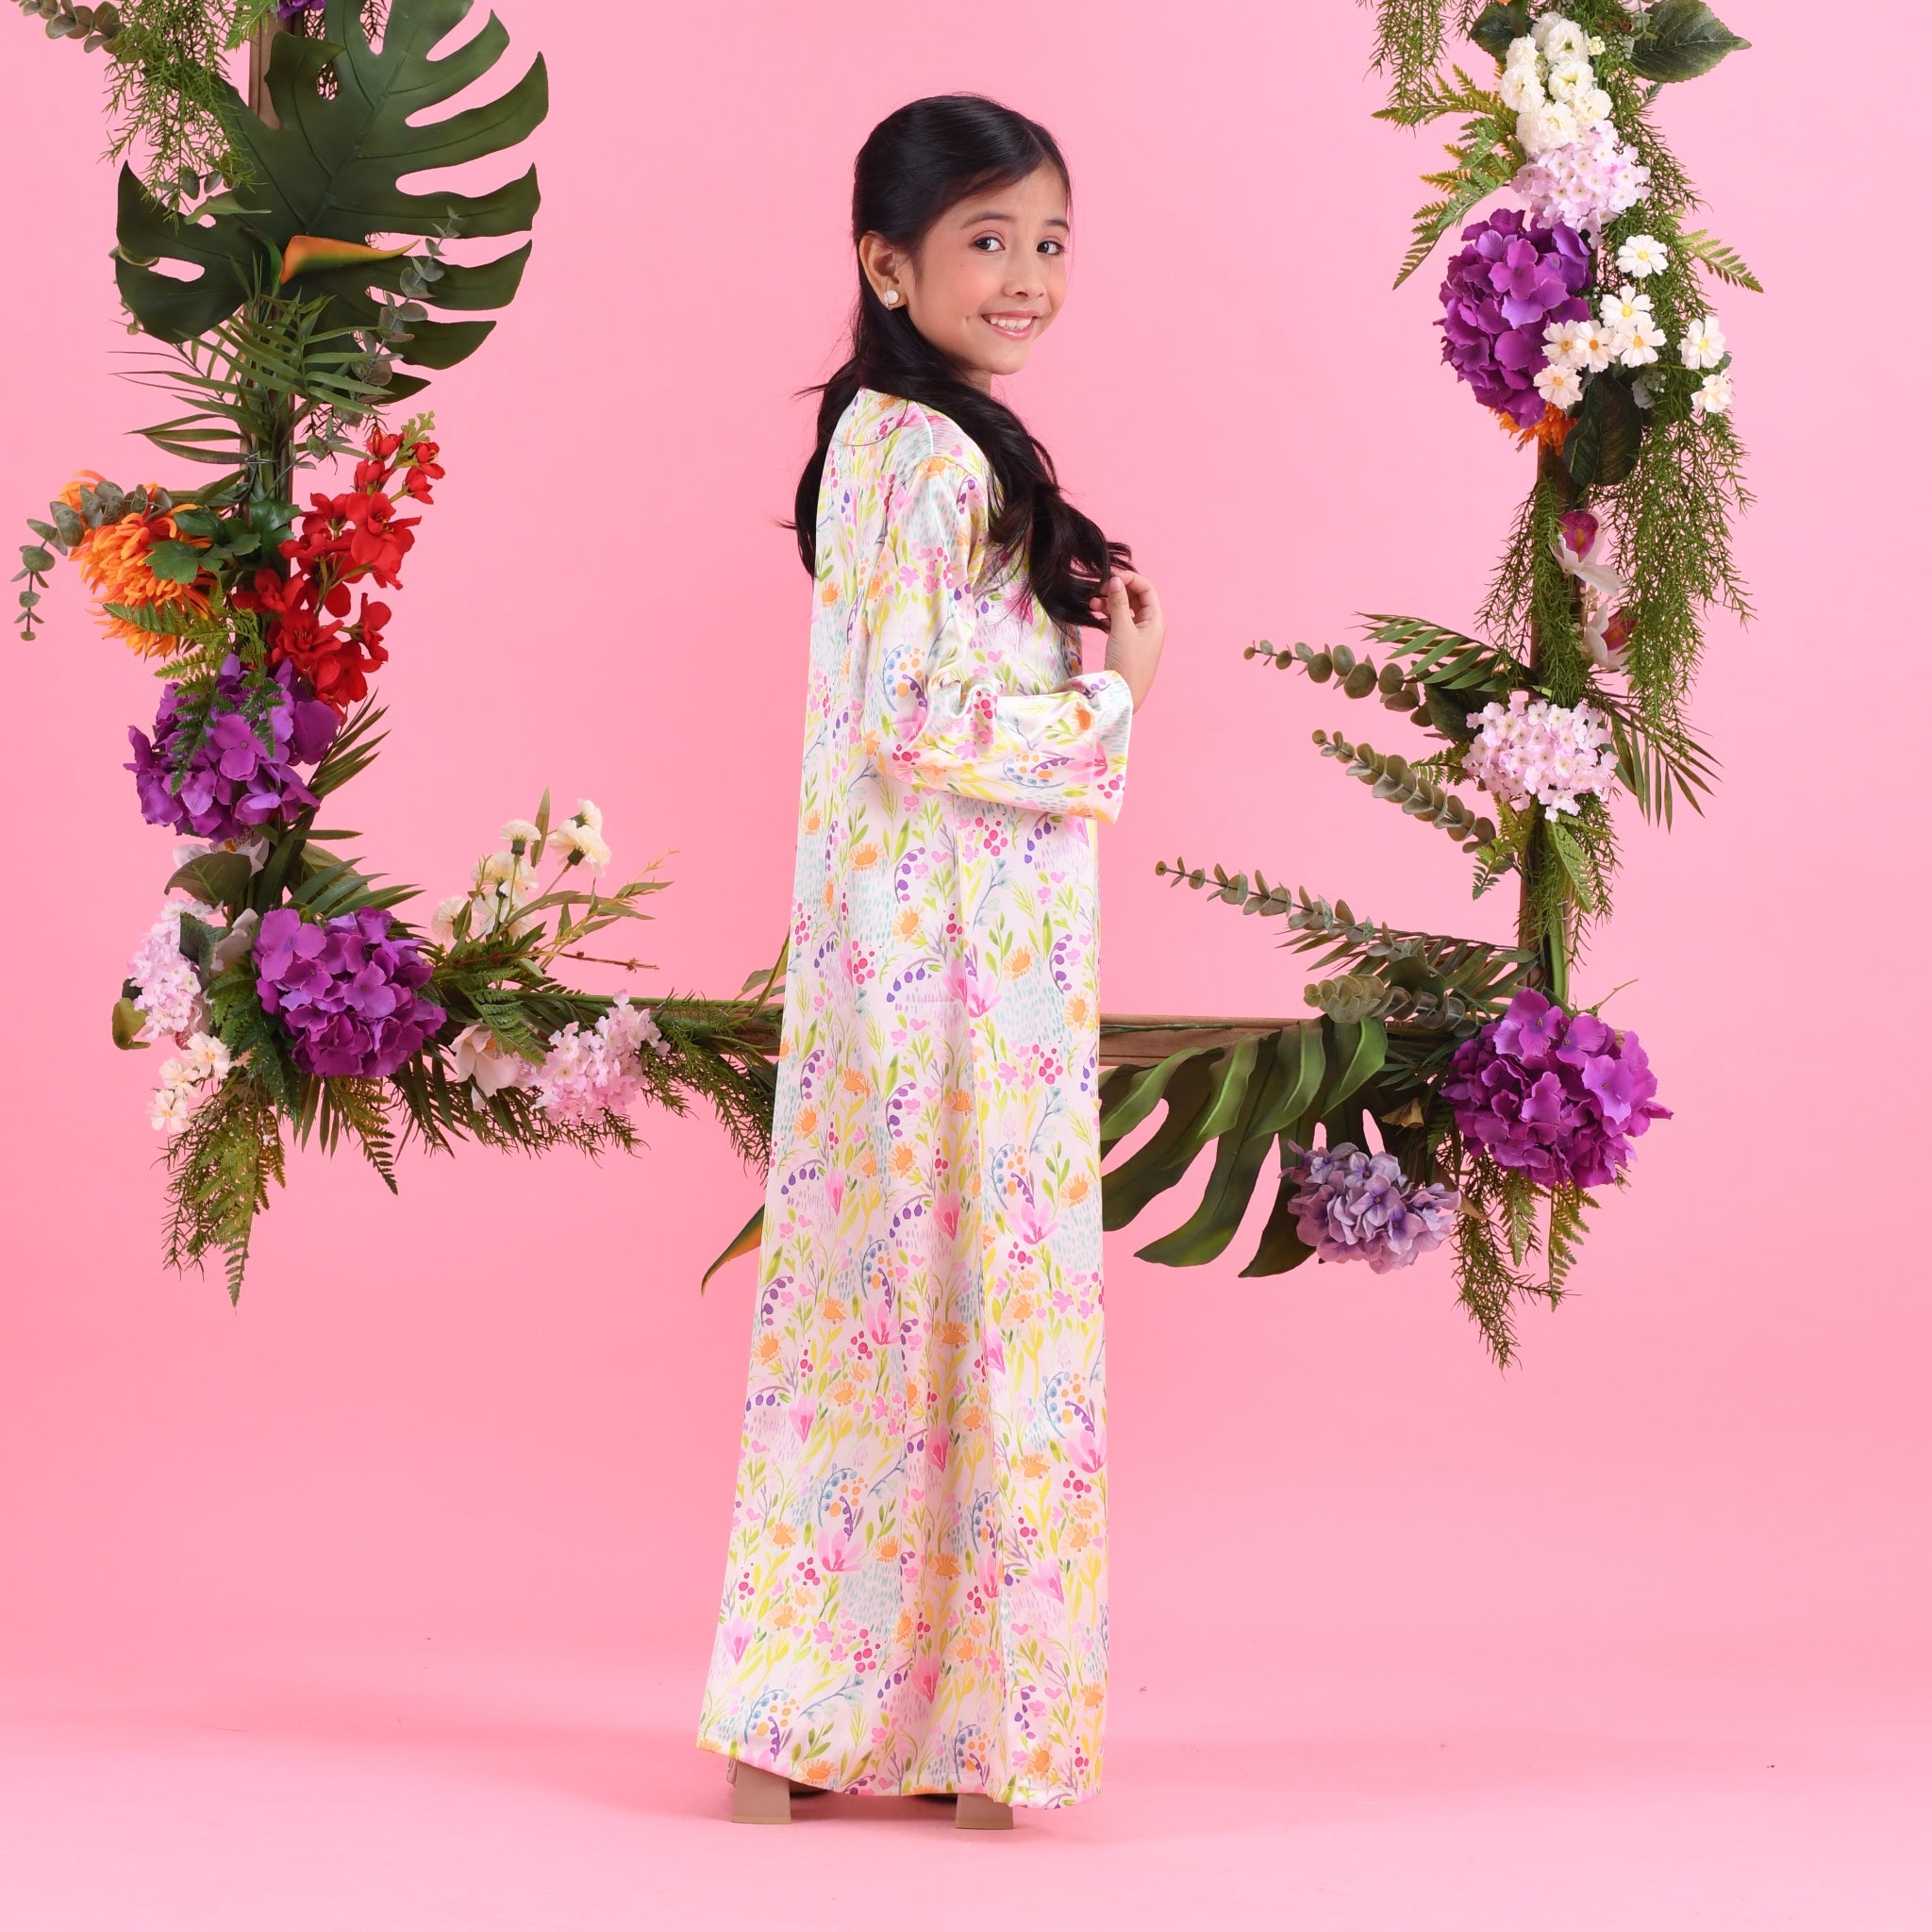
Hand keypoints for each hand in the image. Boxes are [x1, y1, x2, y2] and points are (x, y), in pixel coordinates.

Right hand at [1089, 570, 1165, 711]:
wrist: (1124, 696)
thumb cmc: (1128, 663)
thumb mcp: (1122, 630)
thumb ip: (1118, 603)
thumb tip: (1115, 580)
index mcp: (1155, 620)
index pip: (1146, 589)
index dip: (1129, 579)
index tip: (1110, 576)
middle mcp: (1150, 625)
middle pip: (1135, 598)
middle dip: (1117, 591)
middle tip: (1098, 589)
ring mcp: (1139, 635)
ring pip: (1125, 610)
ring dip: (1110, 603)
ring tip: (1092, 604)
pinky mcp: (1127, 644)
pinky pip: (1119, 622)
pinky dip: (1108, 616)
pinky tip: (1096, 615)